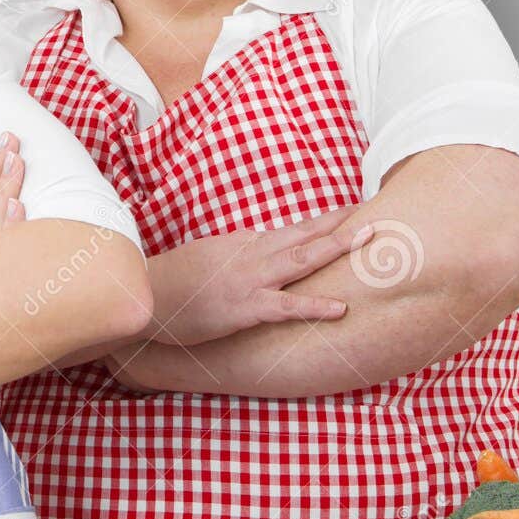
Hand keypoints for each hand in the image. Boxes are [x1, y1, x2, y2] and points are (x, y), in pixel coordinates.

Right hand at [148, 205, 372, 345]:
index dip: (326, 221)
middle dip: (341, 222)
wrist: (143, 295)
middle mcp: (251, 253)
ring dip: (336, 247)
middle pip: (303, 234)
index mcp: (244, 243)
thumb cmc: (172, 281)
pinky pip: (286, 306)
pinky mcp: (244, 308)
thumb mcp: (208, 257)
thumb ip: (237, 252)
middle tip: (375, 210)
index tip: (355, 210)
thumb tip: (257, 244)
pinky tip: (341, 307)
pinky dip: (315, 305)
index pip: (293, 229)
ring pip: (300, 259)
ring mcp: (249, 279)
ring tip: (369, 238)